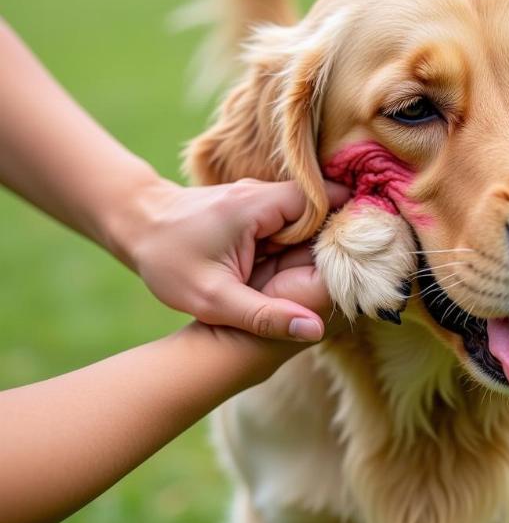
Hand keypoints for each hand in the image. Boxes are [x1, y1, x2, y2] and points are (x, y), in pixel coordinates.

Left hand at [109, 177, 348, 339]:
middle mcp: (261, 192)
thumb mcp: (212, 299)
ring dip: (313, 241)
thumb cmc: (167, 261)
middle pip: (319, 208)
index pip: (322, 200)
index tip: (359, 254)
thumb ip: (264, 317)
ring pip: (305, 214)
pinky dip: (295, 240)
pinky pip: (288, 219)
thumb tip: (315, 330)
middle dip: (331, 238)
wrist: (135, 224)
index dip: (344, 223)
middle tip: (343, 273)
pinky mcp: (253, 205)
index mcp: (256, 205)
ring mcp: (257, 196)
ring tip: (320, 273)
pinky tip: (292, 266)